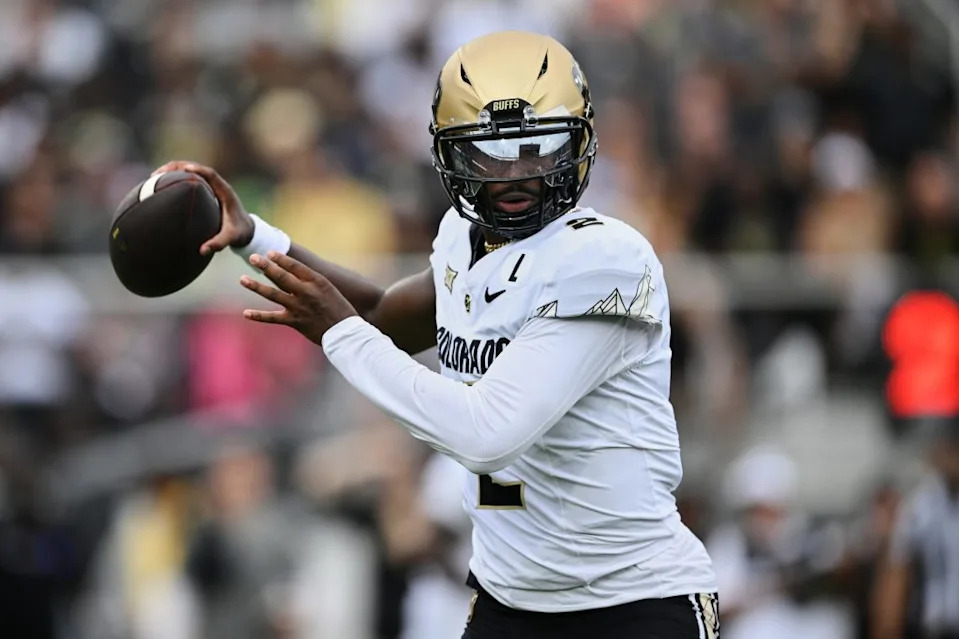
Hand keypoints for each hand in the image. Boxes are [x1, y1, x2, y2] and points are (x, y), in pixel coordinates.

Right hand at [153, 160, 254, 254]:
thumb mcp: (232, 238)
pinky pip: (189, 180)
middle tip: (157, 174)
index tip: (184, 169)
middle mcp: (217, 186)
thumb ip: (220, 243)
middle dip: (176, 167)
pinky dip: (175, 180)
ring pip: (190, 172)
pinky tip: (160, 186)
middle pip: (196, 168)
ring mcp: (210, 187)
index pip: (211, 174)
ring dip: (173, 171)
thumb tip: (203, 250)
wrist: (247, 230)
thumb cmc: (240, 233)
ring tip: (153, 178)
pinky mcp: (205, 191)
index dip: (198, 170)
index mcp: (225, 192)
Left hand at [240, 251, 357, 344]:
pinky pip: (273, 318)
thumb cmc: (339, 309)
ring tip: (242, 279)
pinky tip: (246, 313)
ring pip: (273, 294)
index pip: (295, 266)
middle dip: (265, 266)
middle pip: (281, 276)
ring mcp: (298, 307)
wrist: (345, 332)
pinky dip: (259, 316)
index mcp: (317, 281)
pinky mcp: (294, 321)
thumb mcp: (328, 290)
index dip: (280, 259)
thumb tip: (292, 274)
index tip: (269, 252)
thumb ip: (311, 282)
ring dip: (256, 286)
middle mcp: (306, 292)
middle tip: (253, 258)